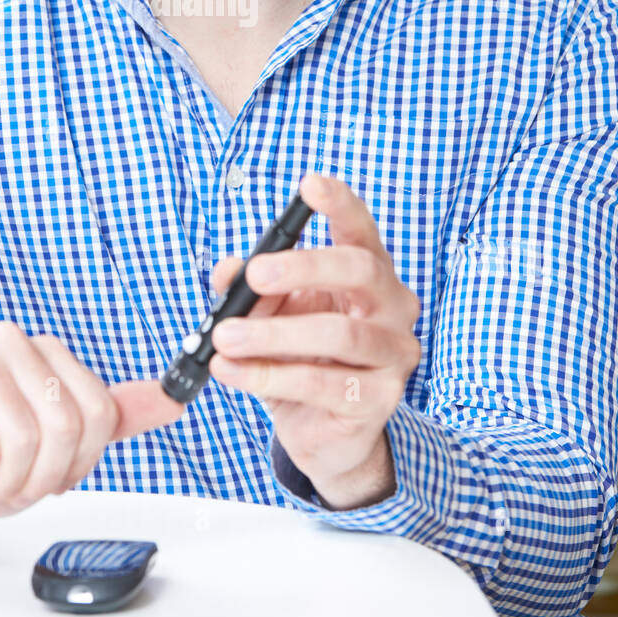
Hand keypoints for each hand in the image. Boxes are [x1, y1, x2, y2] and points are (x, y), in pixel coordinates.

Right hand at [0, 322, 183, 527]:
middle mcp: (8, 340)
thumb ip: (112, 419)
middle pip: (68, 427)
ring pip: (27, 441)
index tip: (36, 465)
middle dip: (37, 475)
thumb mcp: (56, 449)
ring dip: (0, 480)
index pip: (100, 414)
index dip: (74, 462)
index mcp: (44, 351)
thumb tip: (177, 397)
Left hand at [209, 174, 420, 508]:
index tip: (310, 185)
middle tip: (254, 274)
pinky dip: (268, 375)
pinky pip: (321, 383)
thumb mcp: (270, 314)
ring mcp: (393, 355)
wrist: (323, 432)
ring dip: (272, 334)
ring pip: (339, 333)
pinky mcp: (379, 401)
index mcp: (369, 274)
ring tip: (224, 337)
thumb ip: (249, 289)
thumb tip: (226, 271)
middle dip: (303, 266)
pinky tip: (232, 371)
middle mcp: (392, 307)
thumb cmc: (301, 358)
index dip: (340, 204)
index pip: (361, 230)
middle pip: (360, 271)